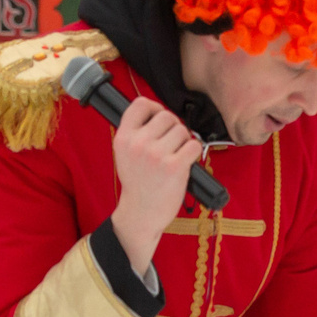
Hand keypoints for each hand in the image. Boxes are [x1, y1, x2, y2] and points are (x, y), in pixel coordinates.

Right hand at [109, 96, 201, 274]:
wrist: (141, 213)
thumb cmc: (138, 183)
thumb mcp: (125, 154)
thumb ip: (137, 132)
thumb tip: (159, 112)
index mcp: (123, 138)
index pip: (141, 104)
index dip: (154, 108)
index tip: (158, 118)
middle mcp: (138, 144)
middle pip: (166, 115)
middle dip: (173, 128)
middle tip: (170, 145)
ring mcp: (156, 155)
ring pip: (182, 130)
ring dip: (184, 141)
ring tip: (176, 156)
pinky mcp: (174, 166)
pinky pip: (194, 145)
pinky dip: (194, 152)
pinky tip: (185, 162)